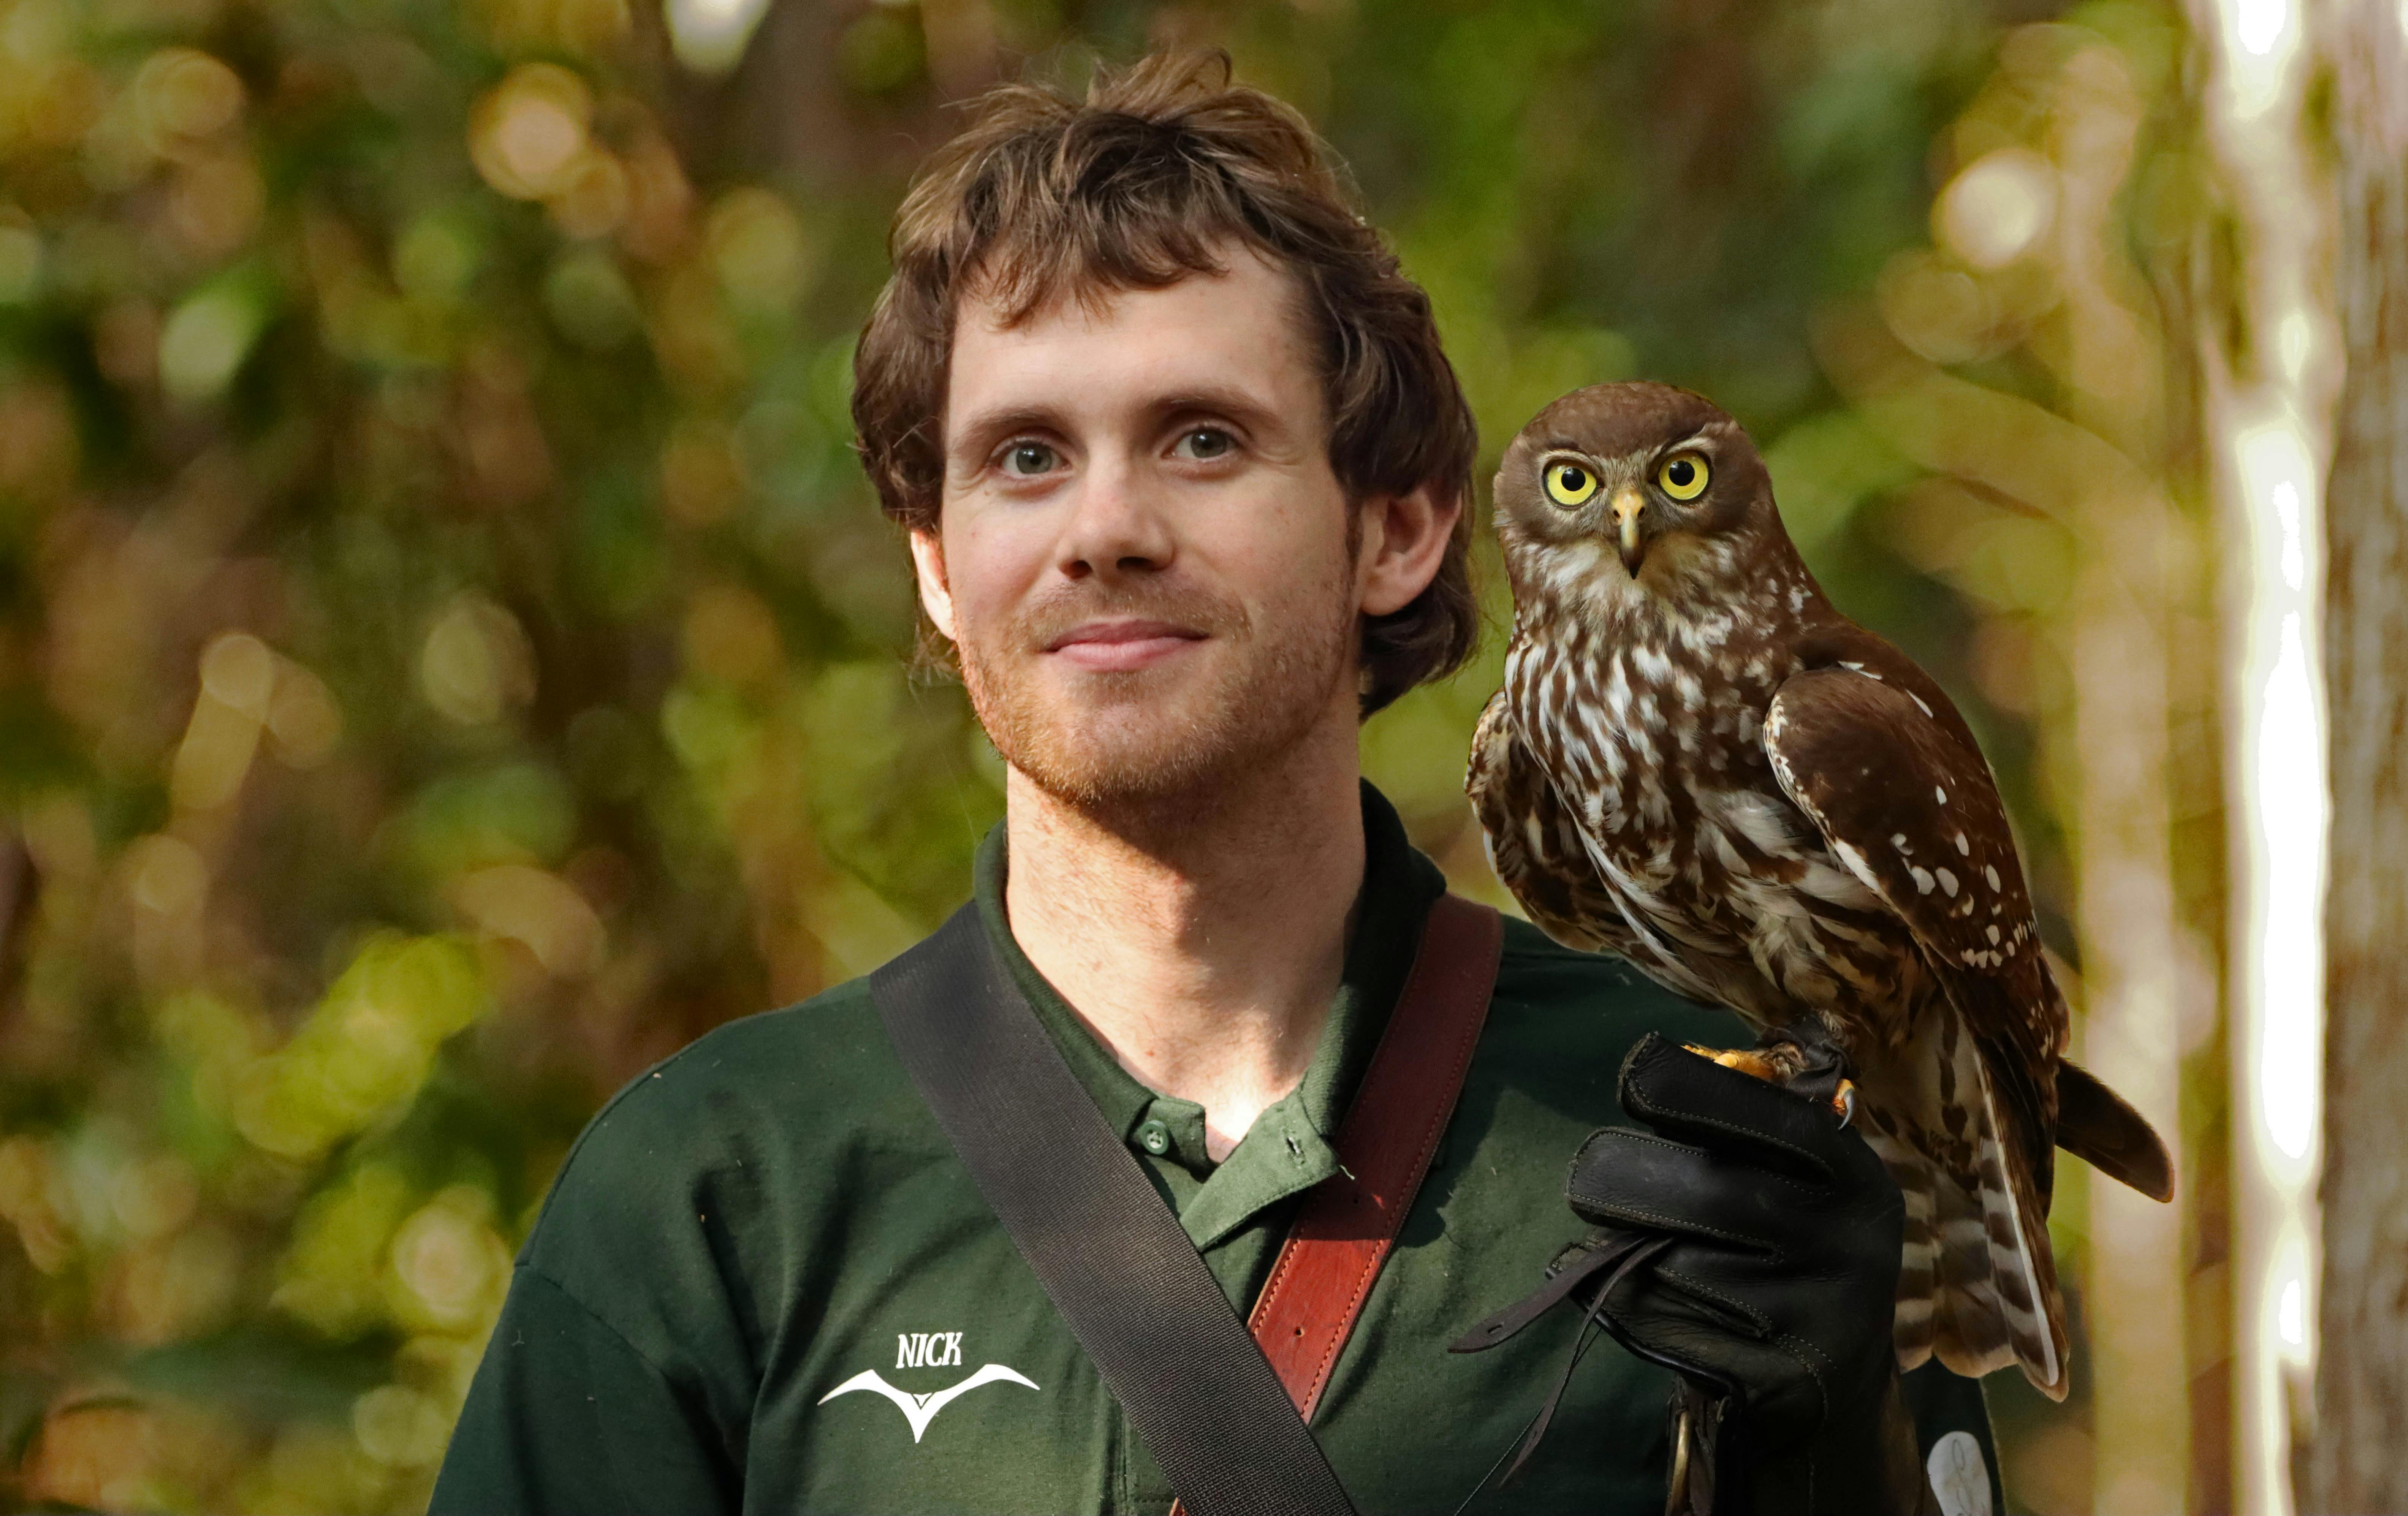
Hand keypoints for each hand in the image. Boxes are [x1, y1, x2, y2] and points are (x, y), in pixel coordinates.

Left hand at [1569, 1033, 1921, 1514]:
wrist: (1834, 1395)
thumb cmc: (1795, 1256)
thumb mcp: (1808, 1183)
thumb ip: (1752, 1125)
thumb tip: (1656, 1069)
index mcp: (1853, 1177)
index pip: (1763, 1113)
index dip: (1684, 1088)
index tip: (1635, 1081)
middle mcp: (1840, 1242)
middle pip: (1696, 1188)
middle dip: (1619, 1177)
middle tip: (1594, 1180)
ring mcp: (1808, 1315)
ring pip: (1664, 1258)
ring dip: (1626, 1248)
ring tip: (1643, 1248)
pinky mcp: (1764, 1377)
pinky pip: (1646, 1315)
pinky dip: (1611, 1296)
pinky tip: (1621, 1292)